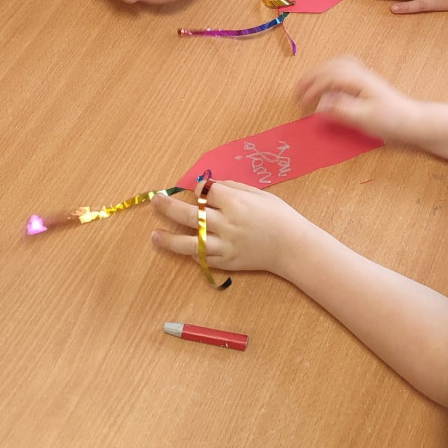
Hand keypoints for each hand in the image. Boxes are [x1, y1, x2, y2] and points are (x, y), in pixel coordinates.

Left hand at [151, 180, 308, 275]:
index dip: (198, 188)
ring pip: (190, 242)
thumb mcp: (259, 194)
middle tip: (155, 200)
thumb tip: (210, 185)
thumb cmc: (279, 215)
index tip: (195, 188)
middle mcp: (226, 223)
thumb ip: (233, 188)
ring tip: (155, 235)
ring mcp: (225, 245)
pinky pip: (202, 258)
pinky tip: (183, 247)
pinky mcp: (226, 262)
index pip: (206, 192)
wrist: (292, 246)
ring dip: (169, 238)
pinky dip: (191, 252)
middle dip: (168, 206)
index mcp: (236, 202)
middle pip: (190, 214)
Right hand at [297, 56, 418, 142]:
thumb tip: (321, 105)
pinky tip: (329, 80)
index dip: (313, 88)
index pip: (329, 77)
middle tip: (297, 91)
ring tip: (308, 83)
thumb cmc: (391, 120)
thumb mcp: (365, 119)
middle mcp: (361, 73)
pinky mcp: (367, 81)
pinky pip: (346, 66)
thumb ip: (342, 110)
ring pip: (338, 63)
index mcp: (359, 80)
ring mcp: (365, 75)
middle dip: (312, 77)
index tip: (302, 103)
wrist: (412, 121)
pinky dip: (332, 69)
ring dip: (321, 70)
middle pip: (331, 65)